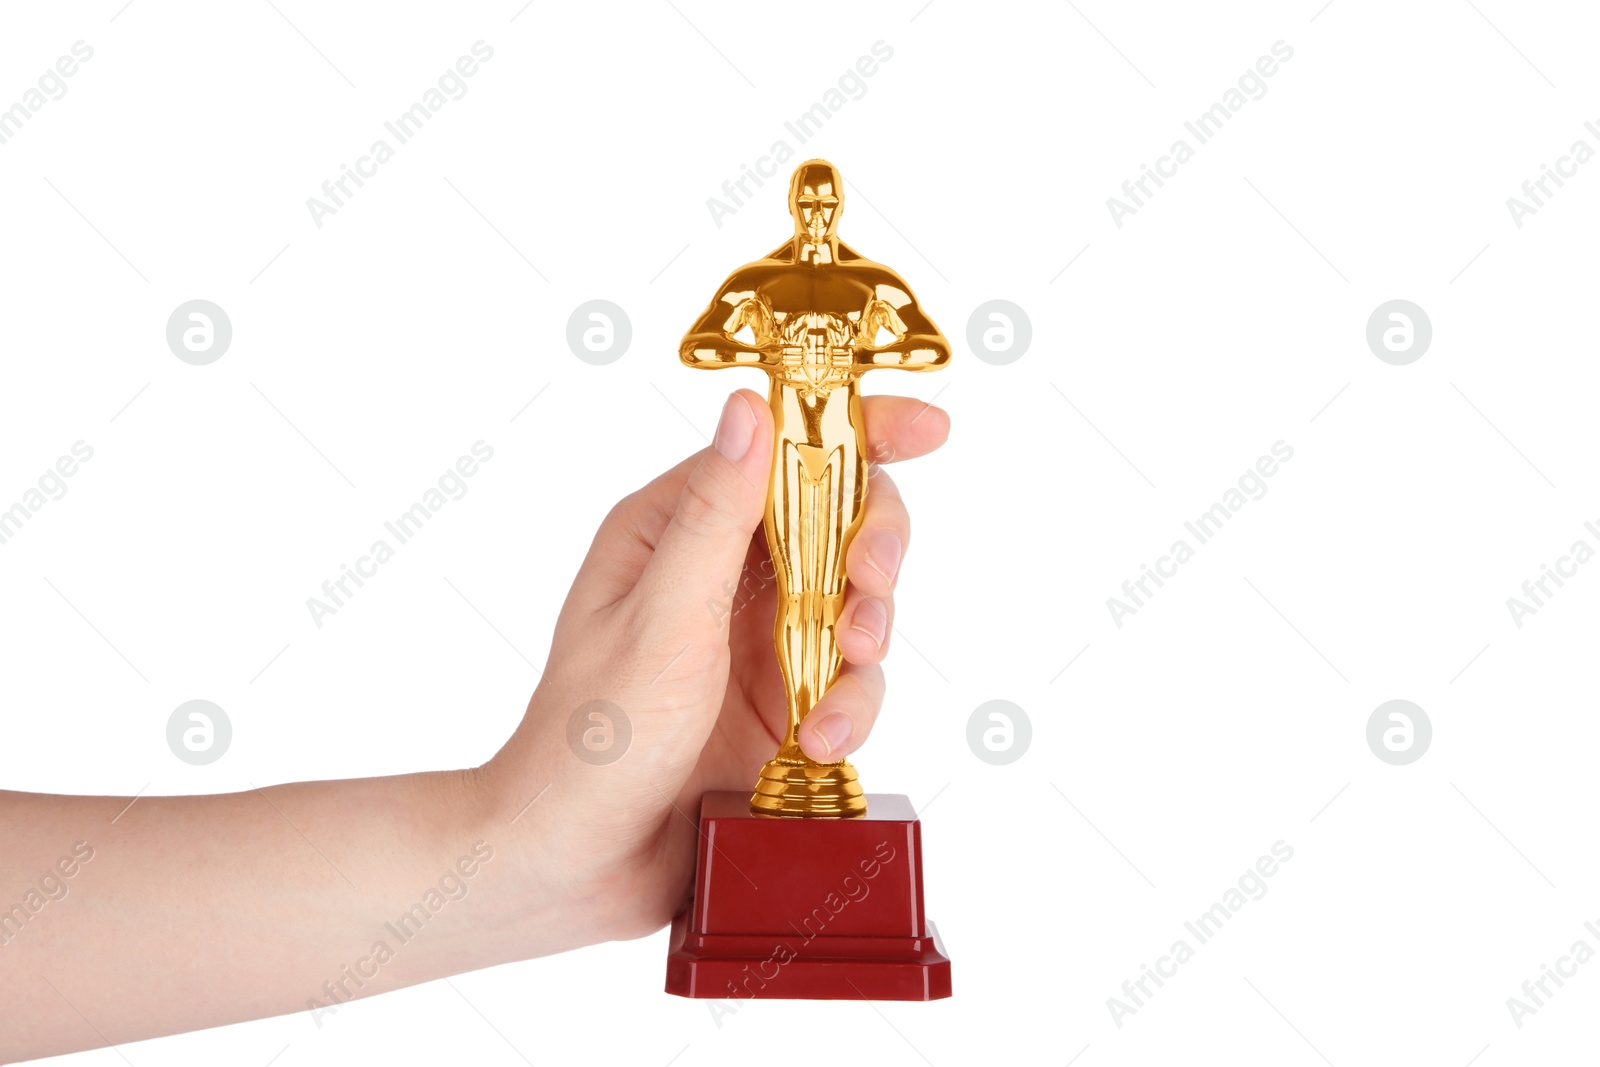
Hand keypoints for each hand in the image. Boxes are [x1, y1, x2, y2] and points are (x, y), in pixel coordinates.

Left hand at [478, 388, 949, 944]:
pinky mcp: (787, 703)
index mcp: (675, 526)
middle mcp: (723, 573)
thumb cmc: (593, 738)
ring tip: (830, 701)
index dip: (861, 431)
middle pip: (841, 521)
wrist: (581, 863)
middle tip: (867, 588)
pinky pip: (853, 683)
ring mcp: (760, 640)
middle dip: (873, 551)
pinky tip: (821, 743)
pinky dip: (851, 709)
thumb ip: (715, 517)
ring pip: (858, 605)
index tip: (930, 429)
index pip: (781, 451)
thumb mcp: (660, 618)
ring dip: (866, 642)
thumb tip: (752, 408)